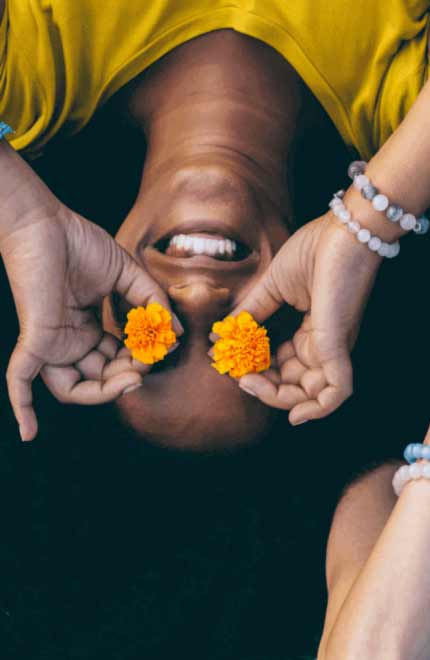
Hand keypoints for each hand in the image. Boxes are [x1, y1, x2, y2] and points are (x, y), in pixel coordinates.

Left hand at [2, 202, 180, 440]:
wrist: (46, 224)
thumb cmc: (80, 242)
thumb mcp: (129, 275)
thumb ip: (152, 302)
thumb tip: (175, 332)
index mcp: (88, 327)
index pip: (117, 359)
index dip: (140, 360)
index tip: (161, 346)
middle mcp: (70, 340)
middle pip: (100, 378)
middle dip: (128, 377)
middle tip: (148, 365)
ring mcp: (51, 342)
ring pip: (73, 388)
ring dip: (104, 392)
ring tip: (132, 380)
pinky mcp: (36, 340)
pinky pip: (22, 381)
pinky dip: (23, 408)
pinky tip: (28, 434)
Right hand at [223, 213, 381, 424]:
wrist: (344, 231)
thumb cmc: (314, 251)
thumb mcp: (272, 287)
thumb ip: (250, 313)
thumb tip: (221, 337)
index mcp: (312, 333)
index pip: (283, 366)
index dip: (256, 372)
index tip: (229, 363)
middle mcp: (325, 345)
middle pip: (294, 385)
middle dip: (263, 389)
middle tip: (238, 377)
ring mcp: (334, 347)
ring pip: (311, 395)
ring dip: (278, 398)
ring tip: (250, 383)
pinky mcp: (339, 346)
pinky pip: (337, 392)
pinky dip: (317, 409)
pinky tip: (295, 415)